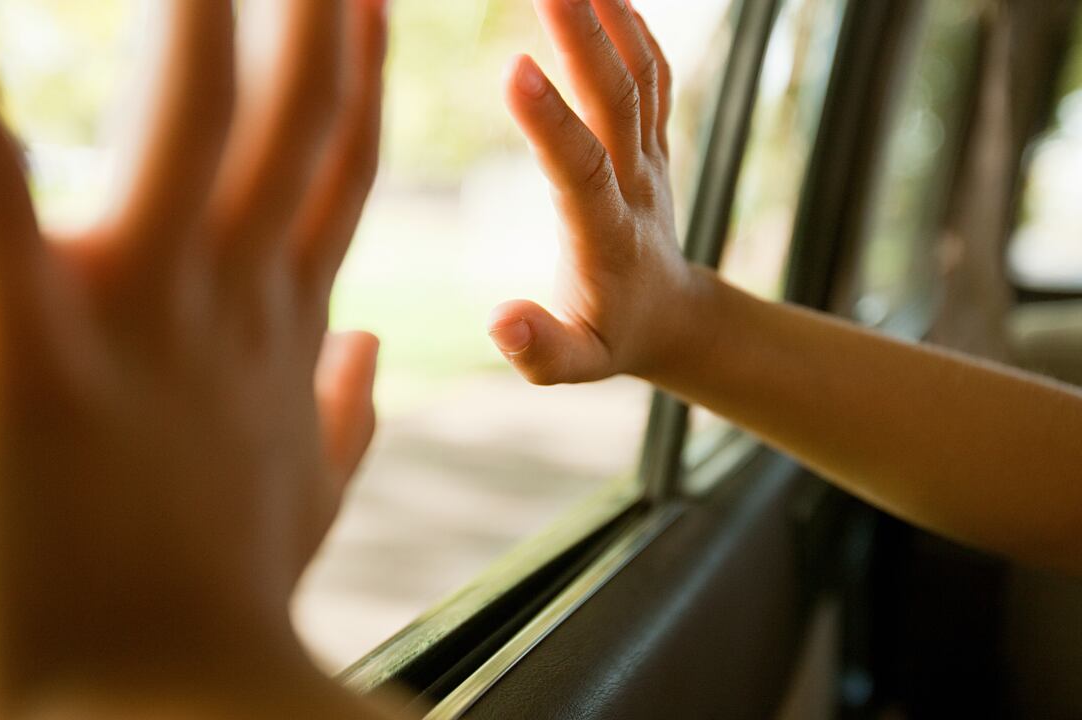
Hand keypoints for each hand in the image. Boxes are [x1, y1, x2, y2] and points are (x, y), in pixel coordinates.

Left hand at [0, 0, 385, 712]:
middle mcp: (227, 303)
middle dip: (314, 14)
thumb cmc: (219, 617)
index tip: (362, 0)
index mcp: (279, 334)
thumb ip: (345, 420)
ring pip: (183, 125)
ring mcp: (138, 319)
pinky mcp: (27, 353)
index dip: (355, 78)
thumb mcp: (305, 505)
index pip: (335, 173)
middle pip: (288, 121)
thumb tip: (373, 354)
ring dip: (194, 13)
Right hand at [489, 0, 694, 384]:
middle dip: (582, 37)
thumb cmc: (610, 338)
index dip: (550, 121)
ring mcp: (651, 156)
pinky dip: (634, 26)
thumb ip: (539, 350)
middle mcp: (636, 185)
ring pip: (639, 74)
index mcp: (607, 237)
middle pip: (617, 101)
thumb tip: (499, 321)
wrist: (672, 316)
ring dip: (609, 15)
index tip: (514, 68)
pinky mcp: (656, 139)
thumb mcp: (574, 365)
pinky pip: (653, 73)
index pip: (580, 170)